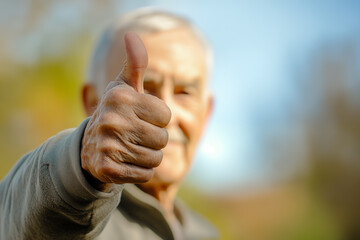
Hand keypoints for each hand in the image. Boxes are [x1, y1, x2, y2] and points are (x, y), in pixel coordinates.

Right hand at [81, 32, 170, 190]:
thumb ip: (135, 65)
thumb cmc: (116, 113)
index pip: (166, 116)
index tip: (141, 118)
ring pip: (155, 159)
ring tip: (130, 149)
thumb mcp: (124, 88)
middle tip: (135, 136)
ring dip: (147, 157)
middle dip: (154, 141)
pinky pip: (144, 175)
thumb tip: (133, 36)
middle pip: (162, 139)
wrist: (88, 146)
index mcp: (121, 97)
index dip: (158, 120)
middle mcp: (112, 119)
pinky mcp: (106, 169)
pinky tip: (125, 163)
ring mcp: (108, 145)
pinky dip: (139, 172)